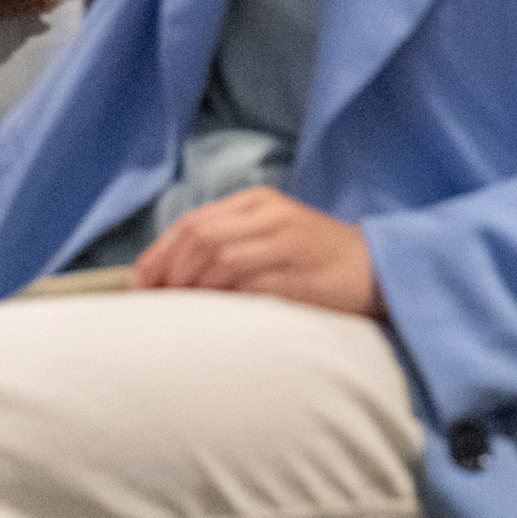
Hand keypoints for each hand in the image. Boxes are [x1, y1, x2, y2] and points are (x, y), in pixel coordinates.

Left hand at [131, 189, 382, 317]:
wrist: (376, 268)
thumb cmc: (313, 259)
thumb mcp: (268, 236)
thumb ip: (225, 244)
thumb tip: (164, 278)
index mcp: (259, 202)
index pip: (192, 223)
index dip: (158, 256)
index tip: (140, 287)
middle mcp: (270, 215)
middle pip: (199, 238)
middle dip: (170, 274)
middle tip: (160, 304)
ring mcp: (285, 242)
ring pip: (217, 259)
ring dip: (193, 289)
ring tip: (187, 312)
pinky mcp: (297, 273)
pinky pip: (245, 286)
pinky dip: (223, 302)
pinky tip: (217, 315)